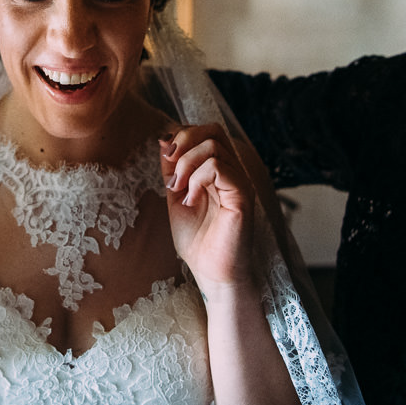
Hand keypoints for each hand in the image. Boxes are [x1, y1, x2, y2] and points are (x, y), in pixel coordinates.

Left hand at [160, 124, 257, 299]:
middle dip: (184, 141)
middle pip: (213, 130)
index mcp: (219, 170)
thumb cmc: (197, 240)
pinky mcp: (242, 196)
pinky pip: (219, 168)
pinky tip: (191, 200)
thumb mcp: (176, 196)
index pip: (206, 131)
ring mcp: (239, 183)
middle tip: (170, 168)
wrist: (211, 273)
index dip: (181, 136)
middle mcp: (233, 172)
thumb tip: (164, 139)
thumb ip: (173, 169)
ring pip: (214, 147)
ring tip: (178, 190)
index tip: (165, 158)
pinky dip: (197, 179)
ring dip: (186, 165)